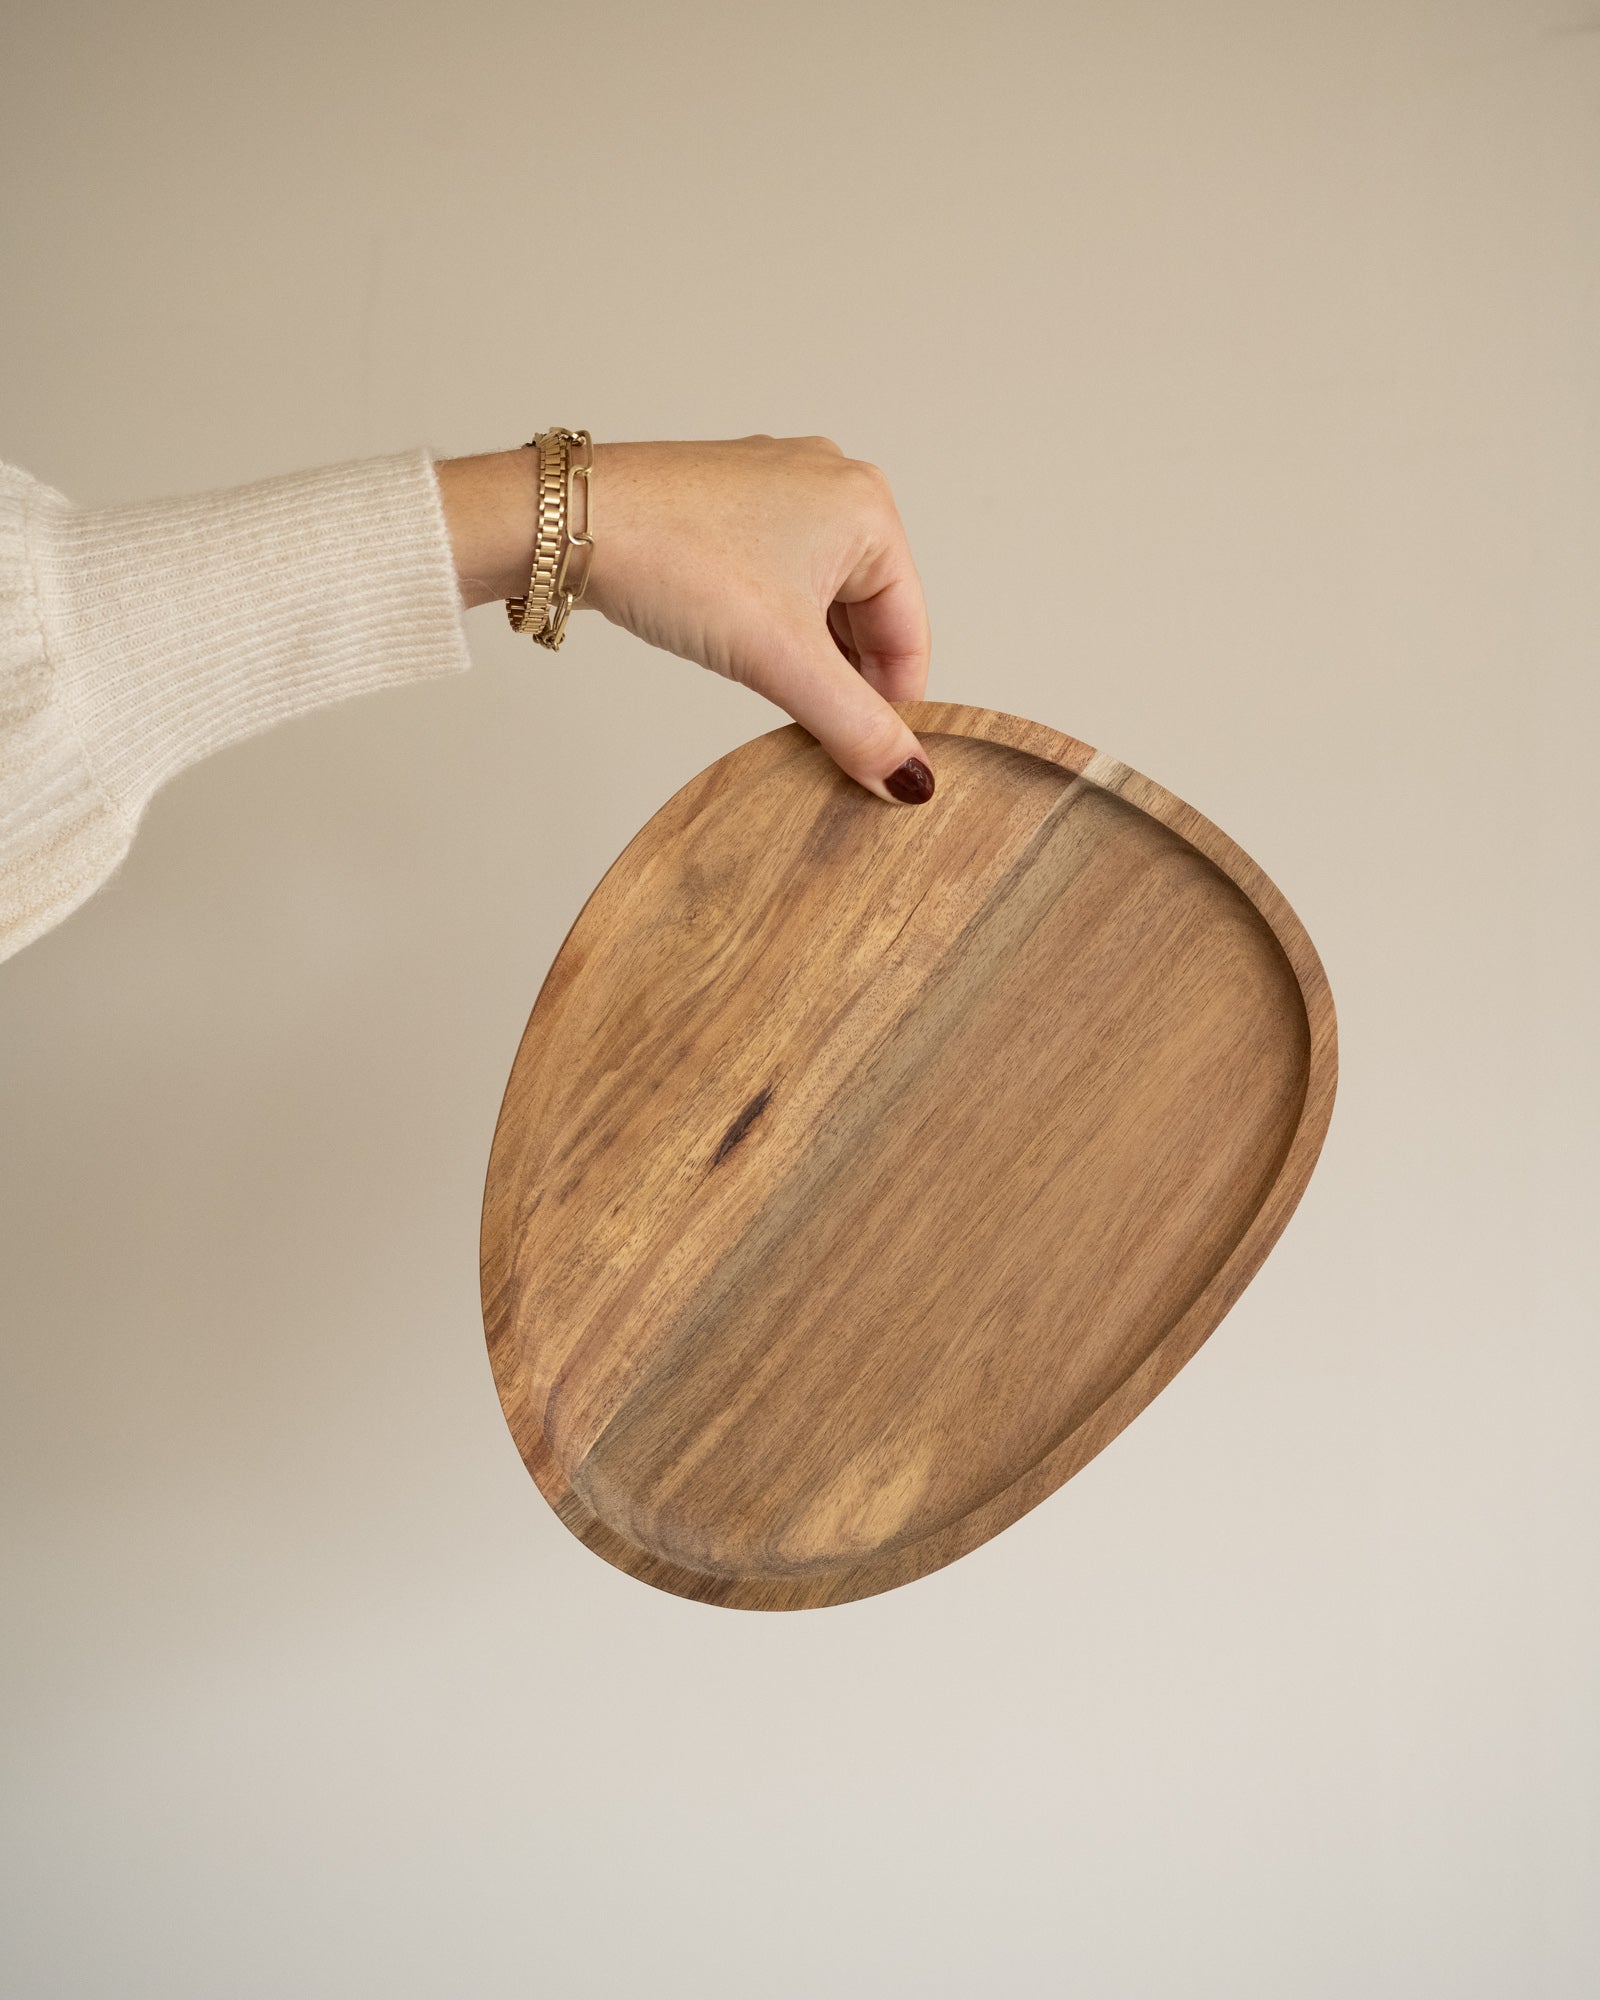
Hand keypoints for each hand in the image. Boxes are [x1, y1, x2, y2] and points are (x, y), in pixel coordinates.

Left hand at [436, 436, 934, 804]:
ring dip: (807, 656)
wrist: (568, 523)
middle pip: (869, 616)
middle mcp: (832, 485)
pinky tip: (744, 652)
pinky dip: (773, 625)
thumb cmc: (675, 560)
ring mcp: (779, 488)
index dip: (895, 708)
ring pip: (821, 600)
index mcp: (868, 509)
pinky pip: (780, 578)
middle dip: (846, 681)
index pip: (909, 634)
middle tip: (818, 738)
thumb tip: (909, 780)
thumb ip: (855, 727)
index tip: (875, 763)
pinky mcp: (732, 502)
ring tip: (775, 693)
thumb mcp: (782, 660)